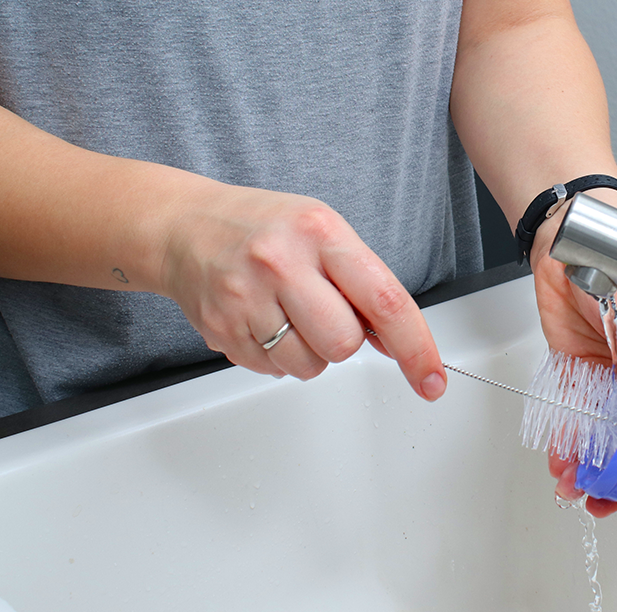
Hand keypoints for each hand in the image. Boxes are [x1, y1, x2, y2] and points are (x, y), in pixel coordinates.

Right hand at [158, 181, 447, 399]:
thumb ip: (365, 286)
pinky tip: (263, 319)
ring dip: (310, 351)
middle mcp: (280, 263)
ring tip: (288, 313)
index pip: (384, 301)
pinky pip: (274, 370)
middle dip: (344, 340)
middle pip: (343, 343)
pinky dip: (278, 355)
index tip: (432, 379)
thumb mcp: (324, 234)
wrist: (184, 226)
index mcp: (320, 233)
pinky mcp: (221, 329)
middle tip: (323, 312)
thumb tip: (400, 343)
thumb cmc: (265, 228)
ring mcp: (245, 298)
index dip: (416, 347)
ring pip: (309, 366)